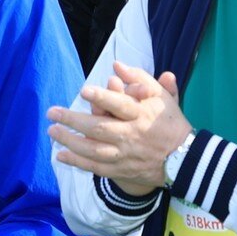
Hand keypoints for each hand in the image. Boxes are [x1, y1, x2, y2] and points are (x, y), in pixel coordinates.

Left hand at [48, 61, 192, 194]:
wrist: (184, 158)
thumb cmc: (169, 122)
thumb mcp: (161, 96)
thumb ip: (139, 79)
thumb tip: (117, 65)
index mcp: (142, 114)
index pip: (120, 105)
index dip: (102, 98)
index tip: (83, 91)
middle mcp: (132, 135)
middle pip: (99, 129)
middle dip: (73, 121)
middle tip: (52, 113)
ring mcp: (125, 155)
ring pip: (94, 150)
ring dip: (70, 142)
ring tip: (52, 131)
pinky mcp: (122, 170)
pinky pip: (96, 168)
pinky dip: (78, 162)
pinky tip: (61, 155)